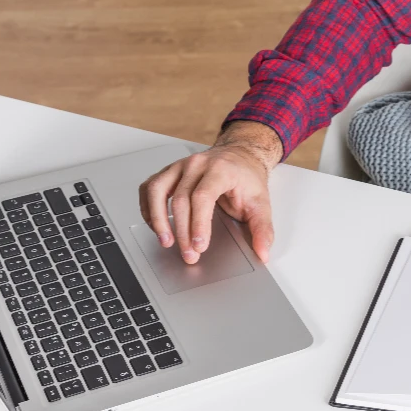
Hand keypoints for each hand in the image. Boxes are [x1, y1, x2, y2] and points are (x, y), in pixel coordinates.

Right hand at [138, 120, 282, 265]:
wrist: (240, 155)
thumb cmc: (247, 178)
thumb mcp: (261, 203)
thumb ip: (263, 229)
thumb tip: (263, 252)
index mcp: (221, 169)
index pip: (203, 196)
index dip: (198, 223)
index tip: (199, 245)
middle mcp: (197, 164)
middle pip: (181, 199)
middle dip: (183, 232)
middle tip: (189, 255)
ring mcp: (180, 166)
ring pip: (158, 190)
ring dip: (157, 219)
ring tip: (165, 241)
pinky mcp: (169, 171)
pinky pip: (150, 187)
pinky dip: (148, 207)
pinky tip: (154, 225)